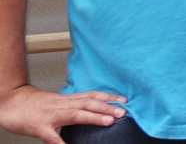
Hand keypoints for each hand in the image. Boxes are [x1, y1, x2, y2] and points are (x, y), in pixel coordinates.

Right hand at [0, 84, 125, 143]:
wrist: (12, 102)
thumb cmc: (35, 104)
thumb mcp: (58, 102)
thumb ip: (73, 105)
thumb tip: (91, 109)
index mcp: (67, 100)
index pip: (91, 95)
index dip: (108, 97)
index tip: (124, 100)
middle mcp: (62, 105)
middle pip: (88, 103)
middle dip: (107, 107)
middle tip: (123, 112)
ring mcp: (51, 116)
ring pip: (75, 114)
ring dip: (93, 117)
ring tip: (108, 122)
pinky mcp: (39, 127)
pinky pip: (51, 136)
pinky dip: (60, 142)